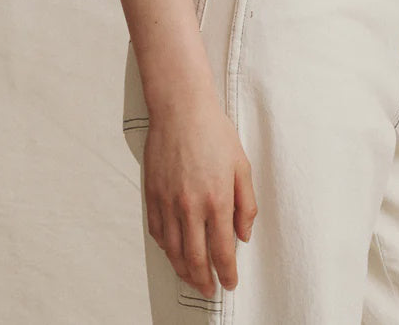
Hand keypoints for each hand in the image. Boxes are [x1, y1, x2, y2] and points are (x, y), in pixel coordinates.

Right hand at [142, 90, 257, 297]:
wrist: (180, 108)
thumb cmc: (213, 132)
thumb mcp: (241, 166)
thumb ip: (246, 204)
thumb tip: (243, 235)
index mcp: (217, 200)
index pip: (223, 251)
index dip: (227, 273)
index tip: (230, 283)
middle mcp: (191, 206)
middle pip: (195, 259)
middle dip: (204, 281)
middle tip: (210, 290)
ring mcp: (168, 201)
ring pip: (173, 251)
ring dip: (183, 270)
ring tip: (192, 278)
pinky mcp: (153, 194)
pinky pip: (158, 232)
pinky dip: (166, 248)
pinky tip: (174, 251)